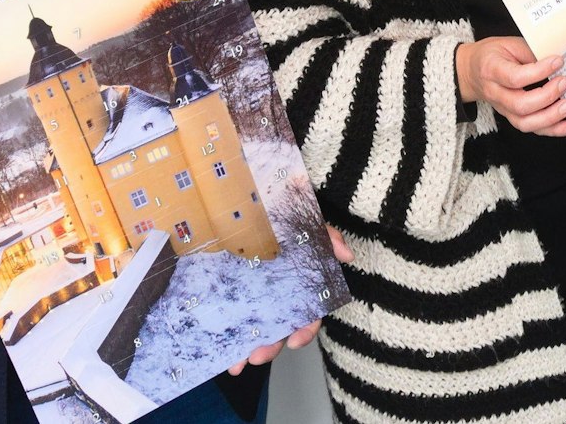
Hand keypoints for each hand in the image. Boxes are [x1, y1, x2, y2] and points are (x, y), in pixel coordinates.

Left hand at [225, 227, 351, 375]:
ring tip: (236, 363)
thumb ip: (325, 236)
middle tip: (258, 356)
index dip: (305, 330)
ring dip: (246, 350)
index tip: (295, 341)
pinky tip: (219, 352)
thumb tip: (346, 254)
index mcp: (297, 283)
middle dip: (270, 348)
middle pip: (279, 329)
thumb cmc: (277, 214)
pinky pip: (228, 320)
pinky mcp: (227, 294)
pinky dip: (225, 339)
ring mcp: (251, 296)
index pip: (308, 314)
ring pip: (254, 330)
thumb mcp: (303, 223)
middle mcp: (277, 294)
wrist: (238, 202)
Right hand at [454, 36, 565, 136]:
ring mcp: (503, 109)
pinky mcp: (513, 118)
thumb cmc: (493, 54)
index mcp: (492, 69)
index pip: (515, 77)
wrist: (472, 71)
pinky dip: (554, 130)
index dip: (539, 71)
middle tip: (565, 82)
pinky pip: (533, 129)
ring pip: (525, 123)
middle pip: (520, 105)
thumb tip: (557, 61)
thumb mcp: (508, 43)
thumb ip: (530, 51)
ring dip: (551, 117)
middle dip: (548, 96)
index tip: (558, 61)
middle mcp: (496, 93)